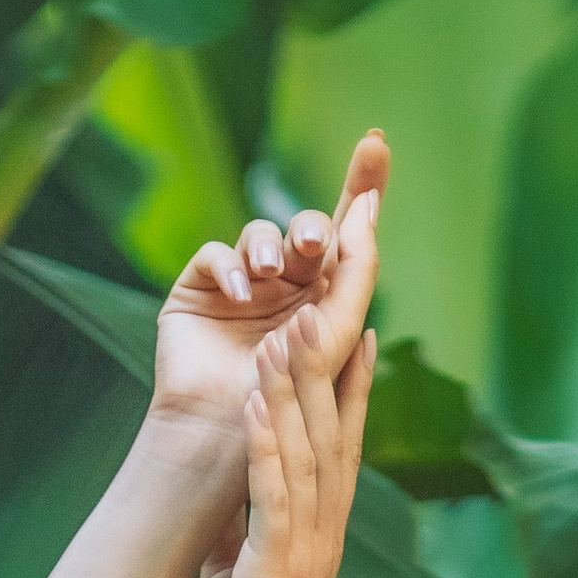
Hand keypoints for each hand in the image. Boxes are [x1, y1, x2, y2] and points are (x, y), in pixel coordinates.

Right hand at [150, 130, 388, 449]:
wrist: (230, 436)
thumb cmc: (291, 398)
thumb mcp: (338, 333)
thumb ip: (359, 268)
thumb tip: (368, 205)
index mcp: (326, 297)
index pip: (347, 232)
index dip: (362, 185)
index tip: (377, 141)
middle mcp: (286, 286)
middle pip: (305, 226)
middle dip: (311, 228)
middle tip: (311, 246)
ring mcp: (242, 286)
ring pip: (260, 235)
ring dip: (268, 246)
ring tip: (268, 274)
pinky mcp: (200, 290)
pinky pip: (217, 254)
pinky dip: (230, 265)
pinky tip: (239, 293)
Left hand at [181, 296, 378, 577]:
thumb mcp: (246, 574)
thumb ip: (252, 527)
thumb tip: (239, 495)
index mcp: (324, 534)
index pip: (346, 445)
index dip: (355, 384)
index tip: (360, 326)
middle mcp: (327, 536)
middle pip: (337, 430)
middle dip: (334, 362)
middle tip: (332, 300)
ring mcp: (306, 553)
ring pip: (308, 452)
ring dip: (297, 386)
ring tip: (288, 325)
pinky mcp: (274, 573)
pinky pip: (272, 495)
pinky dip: (264, 443)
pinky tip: (253, 399)